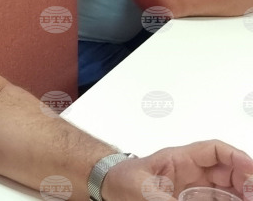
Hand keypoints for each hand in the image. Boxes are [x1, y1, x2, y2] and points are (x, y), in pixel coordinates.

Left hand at [101, 140, 252, 200]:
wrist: (108, 187)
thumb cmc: (122, 179)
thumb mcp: (144, 191)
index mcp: (180, 159)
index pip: (215, 151)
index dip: (237, 157)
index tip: (251, 171)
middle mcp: (192, 171)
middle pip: (229, 171)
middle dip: (245, 182)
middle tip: (252, 195)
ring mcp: (195, 188)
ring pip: (228, 189)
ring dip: (240, 195)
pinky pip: (216, 200)